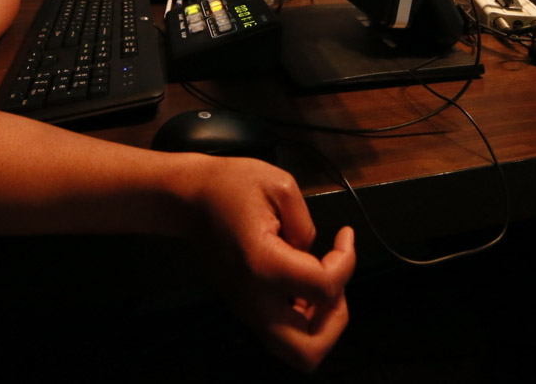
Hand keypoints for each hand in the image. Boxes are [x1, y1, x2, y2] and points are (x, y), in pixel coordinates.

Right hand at [192, 158, 354, 371]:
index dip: (347, 262)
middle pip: (308, 351)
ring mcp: (246, 309)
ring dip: (319, 326)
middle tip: (334, 283)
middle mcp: (254, 298)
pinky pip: (282, 335)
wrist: (188, 198)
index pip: (323, 288)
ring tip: (320, 287)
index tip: (345, 235)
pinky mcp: (244, 308)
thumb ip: (306, 224)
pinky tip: (301, 286)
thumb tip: (313, 254)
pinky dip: (302, 322)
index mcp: (263, 264)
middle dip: (335, 320)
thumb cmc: (231, 185)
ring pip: (295, 352)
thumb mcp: (280, 185)